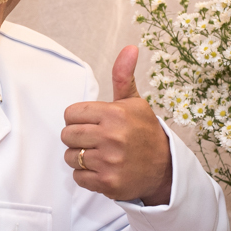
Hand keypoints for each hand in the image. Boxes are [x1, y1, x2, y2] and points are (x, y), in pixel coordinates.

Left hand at [61, 45, 172, 205]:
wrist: (164, 169)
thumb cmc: (144, 133)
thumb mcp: (134, 103)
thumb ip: (123, 76)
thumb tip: (130, 47)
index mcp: (115, 114)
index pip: (70, 114)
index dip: (78, 118)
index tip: (92, 123)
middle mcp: (112, 137)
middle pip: (67, 135)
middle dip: (77, 137)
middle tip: (95, 140)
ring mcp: (109, 162)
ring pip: (70, 156)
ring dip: (80, 157)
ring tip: (99, 155)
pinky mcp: (107, 183)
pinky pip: (78, 177)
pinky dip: (86, 175)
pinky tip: (102, 169)